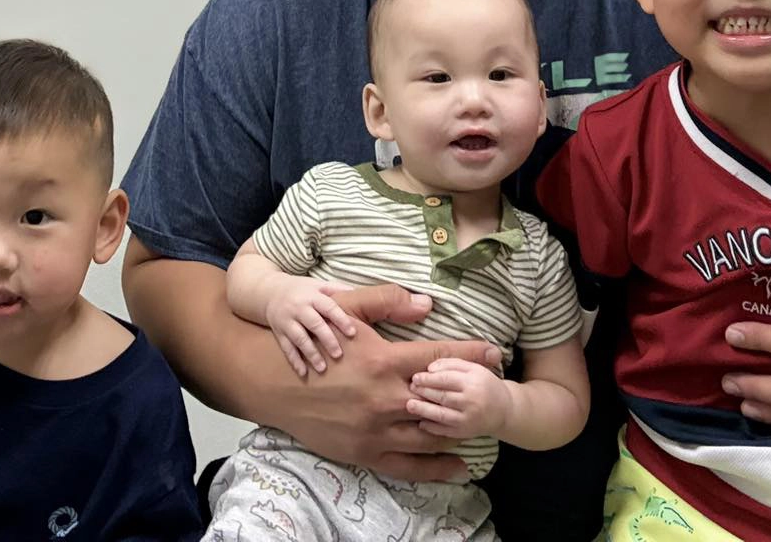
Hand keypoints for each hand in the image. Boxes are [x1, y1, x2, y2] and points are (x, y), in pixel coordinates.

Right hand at [263, 276, 359, 375]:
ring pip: (299, 338)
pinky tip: (303, 373)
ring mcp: (287, 321)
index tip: (352, 333)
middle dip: (326, 339)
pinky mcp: (279, 333)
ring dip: (311, 354)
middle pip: (314, 324)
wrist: (269, 292)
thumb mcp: (317, 285)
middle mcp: (298, 308)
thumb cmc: (301, 290)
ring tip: (322, 368)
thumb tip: (361, 294)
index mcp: (311, 296)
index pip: (328, 307)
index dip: (340, 319)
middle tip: (338, 354)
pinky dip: (294, 361)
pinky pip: (286, 348)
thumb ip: (337, 290)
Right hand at [274, 283, 502, 480]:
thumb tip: (427, 303)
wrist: (274, 382)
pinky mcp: (364, 452)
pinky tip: (457, 466)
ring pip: (430, 436)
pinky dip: (435, 468)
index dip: (472, 355)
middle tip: (494, 391)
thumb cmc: (315, 343)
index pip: (441, 359)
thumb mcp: (346, 310)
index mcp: (383, 362)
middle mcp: (384, 399)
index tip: (496, 354)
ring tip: (480, 425)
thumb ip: (388, 303)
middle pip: (443, 402)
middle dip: (471, 396)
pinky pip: (407, 466)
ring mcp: (375, 430)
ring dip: (458, 431)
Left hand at [406, 357, 510, 438]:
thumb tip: (430, 367)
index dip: (429, 377)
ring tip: (410, 405)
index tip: (415, 376)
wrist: (504, 410)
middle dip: (424, 392)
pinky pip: (444, 431)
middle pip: (442, 395)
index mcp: (474, 381)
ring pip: (441, 414)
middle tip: (411, 388)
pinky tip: (421, 422)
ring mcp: (468, 418)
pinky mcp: (464, 433)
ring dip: (423, 410)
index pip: (447, 378)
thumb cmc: (484, 384)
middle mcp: (471, 400)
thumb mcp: (474, 368)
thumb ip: (453, 363)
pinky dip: (431, 427)